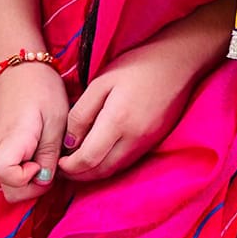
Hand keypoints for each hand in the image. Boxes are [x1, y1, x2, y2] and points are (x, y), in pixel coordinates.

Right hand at [0, 60, 69, 201]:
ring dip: (26, 174)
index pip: (1, 174)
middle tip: (49, 161)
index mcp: (11, 137)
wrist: (18, 69)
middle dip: (30, 184)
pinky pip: (4, 167)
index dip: (23, 179)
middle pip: (7, 187)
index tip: (39, 164)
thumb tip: (42, 181)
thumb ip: (49, 154)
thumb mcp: (57, 120)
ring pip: (6, 179)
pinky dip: (19, 165)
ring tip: (42, 148)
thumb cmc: (42, 90)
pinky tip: (33, 146)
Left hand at [58, 45, 190, 182]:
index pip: (88, 159)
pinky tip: (100, 155)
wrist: (178, 62)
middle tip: (63, 167)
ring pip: (115, 170)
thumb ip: (81, 113)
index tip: (58, 161)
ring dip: (94, 172)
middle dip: (79, 175)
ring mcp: (147, 142)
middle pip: (101, 171)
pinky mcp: (155, 142)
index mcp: (117, 121)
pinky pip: (127, 162)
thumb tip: (69, 141)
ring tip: (78, 164)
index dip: (69, 166)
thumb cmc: (137, 66)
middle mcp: (134, 138)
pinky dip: (110, 165)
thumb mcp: (101, 82)